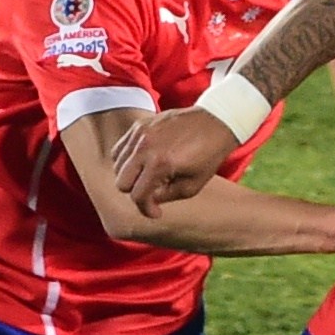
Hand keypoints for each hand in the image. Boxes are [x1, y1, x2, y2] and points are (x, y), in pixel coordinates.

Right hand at [117, 107, 240, 208]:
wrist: (217, 121)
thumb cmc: (209, 155)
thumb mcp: (193, 185)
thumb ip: (165, 196)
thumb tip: (147, 200)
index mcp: (160, 163)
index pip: (137, 195)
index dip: (146, 209)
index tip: (156, 213)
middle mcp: (145, 147)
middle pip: (121, 182)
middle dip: (136, 192)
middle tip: (152, 192)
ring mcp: (141, 134)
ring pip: (117, 165)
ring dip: (130, 176)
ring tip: (150, 176)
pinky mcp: (140, 124)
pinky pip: (120, 148)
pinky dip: (127, 159)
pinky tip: (143, 162)